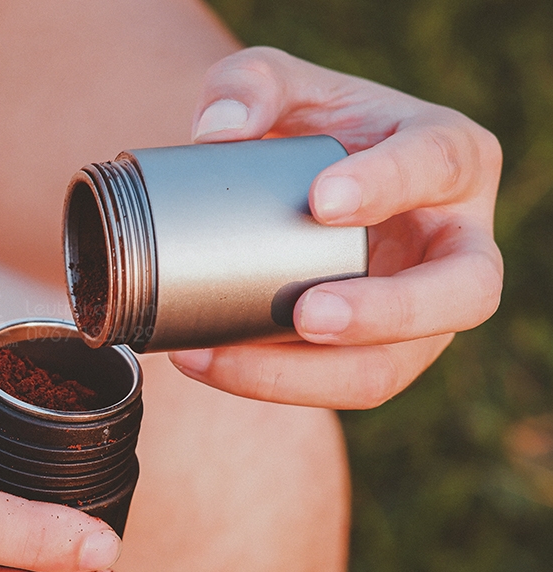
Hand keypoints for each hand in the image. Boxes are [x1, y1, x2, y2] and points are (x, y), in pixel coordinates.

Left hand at [168, 46, 502, 407]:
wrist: (304, 187)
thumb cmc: (311, 131)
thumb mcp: (283, 84)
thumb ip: (249, 82)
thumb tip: (219, 133)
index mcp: (449, 158)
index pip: (439, 167)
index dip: (389, 185)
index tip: (321, 200)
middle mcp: (455, 243)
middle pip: (462, 292)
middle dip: (387, 312)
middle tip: (308, 313)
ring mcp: (422, 311)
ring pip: (394, 365)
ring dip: (311, 375)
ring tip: (224, 358)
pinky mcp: (376, 353)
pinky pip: (339, 385)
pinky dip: (275, 383)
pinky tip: (214, 364)